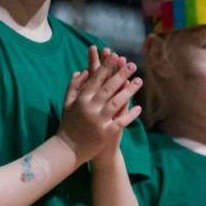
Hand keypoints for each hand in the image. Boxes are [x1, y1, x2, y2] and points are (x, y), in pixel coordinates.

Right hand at [58, 47, 141, 161]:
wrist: (67, 150)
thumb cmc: (68, 125)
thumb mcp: (67, 104)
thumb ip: (73, 86)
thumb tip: (81, 70)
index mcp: (81, 99)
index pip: (95, 79)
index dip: (106, 67)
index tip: (115, 56)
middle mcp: (90, 108)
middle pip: (108, 88)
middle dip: (121, 74)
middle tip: (132, 64)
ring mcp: (99, 120)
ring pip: (117, 102)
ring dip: (129, 91)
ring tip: (139, 80)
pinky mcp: (106, 133)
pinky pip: (121, 121)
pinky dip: (130, 115)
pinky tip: (139, 108)